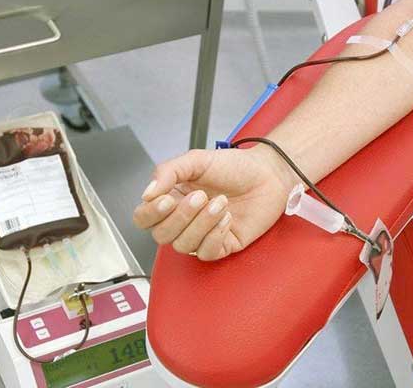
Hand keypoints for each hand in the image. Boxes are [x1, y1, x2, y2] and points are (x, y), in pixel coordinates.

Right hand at [133, 147, 296, 260]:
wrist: (267, 173)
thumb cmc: (234, 166)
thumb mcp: (196, 160)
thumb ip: (168, 171)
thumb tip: (147, 193)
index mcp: (172, 198)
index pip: (144, 218)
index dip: (151, 213)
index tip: (166, 199)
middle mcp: (184, 219)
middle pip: (161, 235)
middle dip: (180, 217)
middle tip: (201, 196)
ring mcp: (202, 235)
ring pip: (183, 246)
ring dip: (201, 224)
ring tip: (221, 203)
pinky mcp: (222, 245)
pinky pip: (206, 253)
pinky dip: (215, 236)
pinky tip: (227, 218)